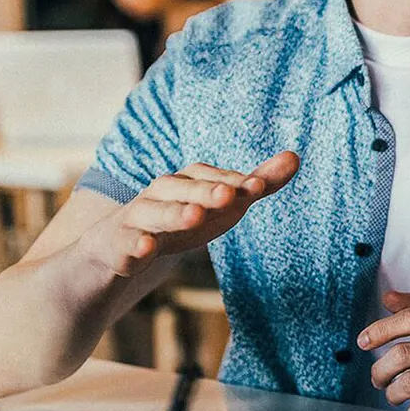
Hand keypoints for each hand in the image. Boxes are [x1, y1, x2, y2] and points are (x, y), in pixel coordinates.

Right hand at [78, 152, 298, 277]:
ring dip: (174, 214)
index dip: (233, 181)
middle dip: (205, 191)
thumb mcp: (218, 207)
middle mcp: (158, 195)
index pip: (209, 177)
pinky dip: (135, 247)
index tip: (260, 184)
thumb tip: (295, 157)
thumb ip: (254, 186)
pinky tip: (146, 249)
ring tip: (195, 217)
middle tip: (231, 194)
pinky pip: (125, 246)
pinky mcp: (117, 247)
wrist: (114, 252)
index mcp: (184, 184)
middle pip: (181, 189)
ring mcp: (135, 221)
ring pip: (153, 214)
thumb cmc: (177, 222)